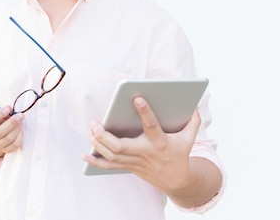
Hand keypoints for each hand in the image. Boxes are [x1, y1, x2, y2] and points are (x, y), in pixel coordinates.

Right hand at [0, 106, 24, 157]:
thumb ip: (4, 112)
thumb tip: (12, 111)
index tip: (9, 107)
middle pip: (0, 132)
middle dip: (12, 123)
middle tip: (20, 115)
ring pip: (9, 138)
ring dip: (17, 129)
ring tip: (20, 122)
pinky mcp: (6, 150)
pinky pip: (15, 145)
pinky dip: (20, 136)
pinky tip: (20, 129)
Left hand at [82, 96, 200, 191]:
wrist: (176, 181)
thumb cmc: (179, 154)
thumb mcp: (189, 138)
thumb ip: (192, 121)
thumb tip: (195, 105)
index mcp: (160, 142)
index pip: (152, 126)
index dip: (145, 112)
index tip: (136, 98)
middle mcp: (145, 152)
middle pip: (121, 147)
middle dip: (105, 135)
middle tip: (95, 123)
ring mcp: (135, 162)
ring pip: (113, 156)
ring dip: (98, 144)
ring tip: (91, 130)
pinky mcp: (129, 167)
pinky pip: (109, 167)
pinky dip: (96, 161)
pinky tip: (85, 155)